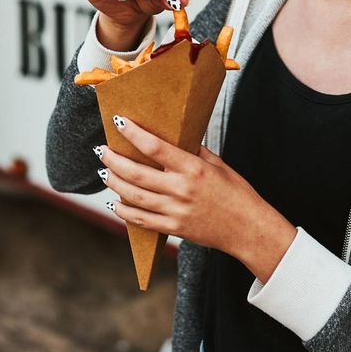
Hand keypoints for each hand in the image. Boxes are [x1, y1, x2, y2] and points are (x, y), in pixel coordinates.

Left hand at [96, 117, 296, 280]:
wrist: (249, 229)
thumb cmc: (237, 193)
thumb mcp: (218, 165)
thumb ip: (194, 152)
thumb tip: (173, 138)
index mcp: (194, 169)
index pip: (156, 148)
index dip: (134, 134)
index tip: (119, 122)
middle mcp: (182, 190)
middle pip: (137, 174)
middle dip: (115, 160)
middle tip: (102, 150)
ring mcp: (176, 211)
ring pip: (135, 196)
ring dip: (115, 183)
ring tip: (104, 171)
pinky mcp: (174, 229)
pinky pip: (142, 220)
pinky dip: (124, 212)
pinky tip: (115, 203)